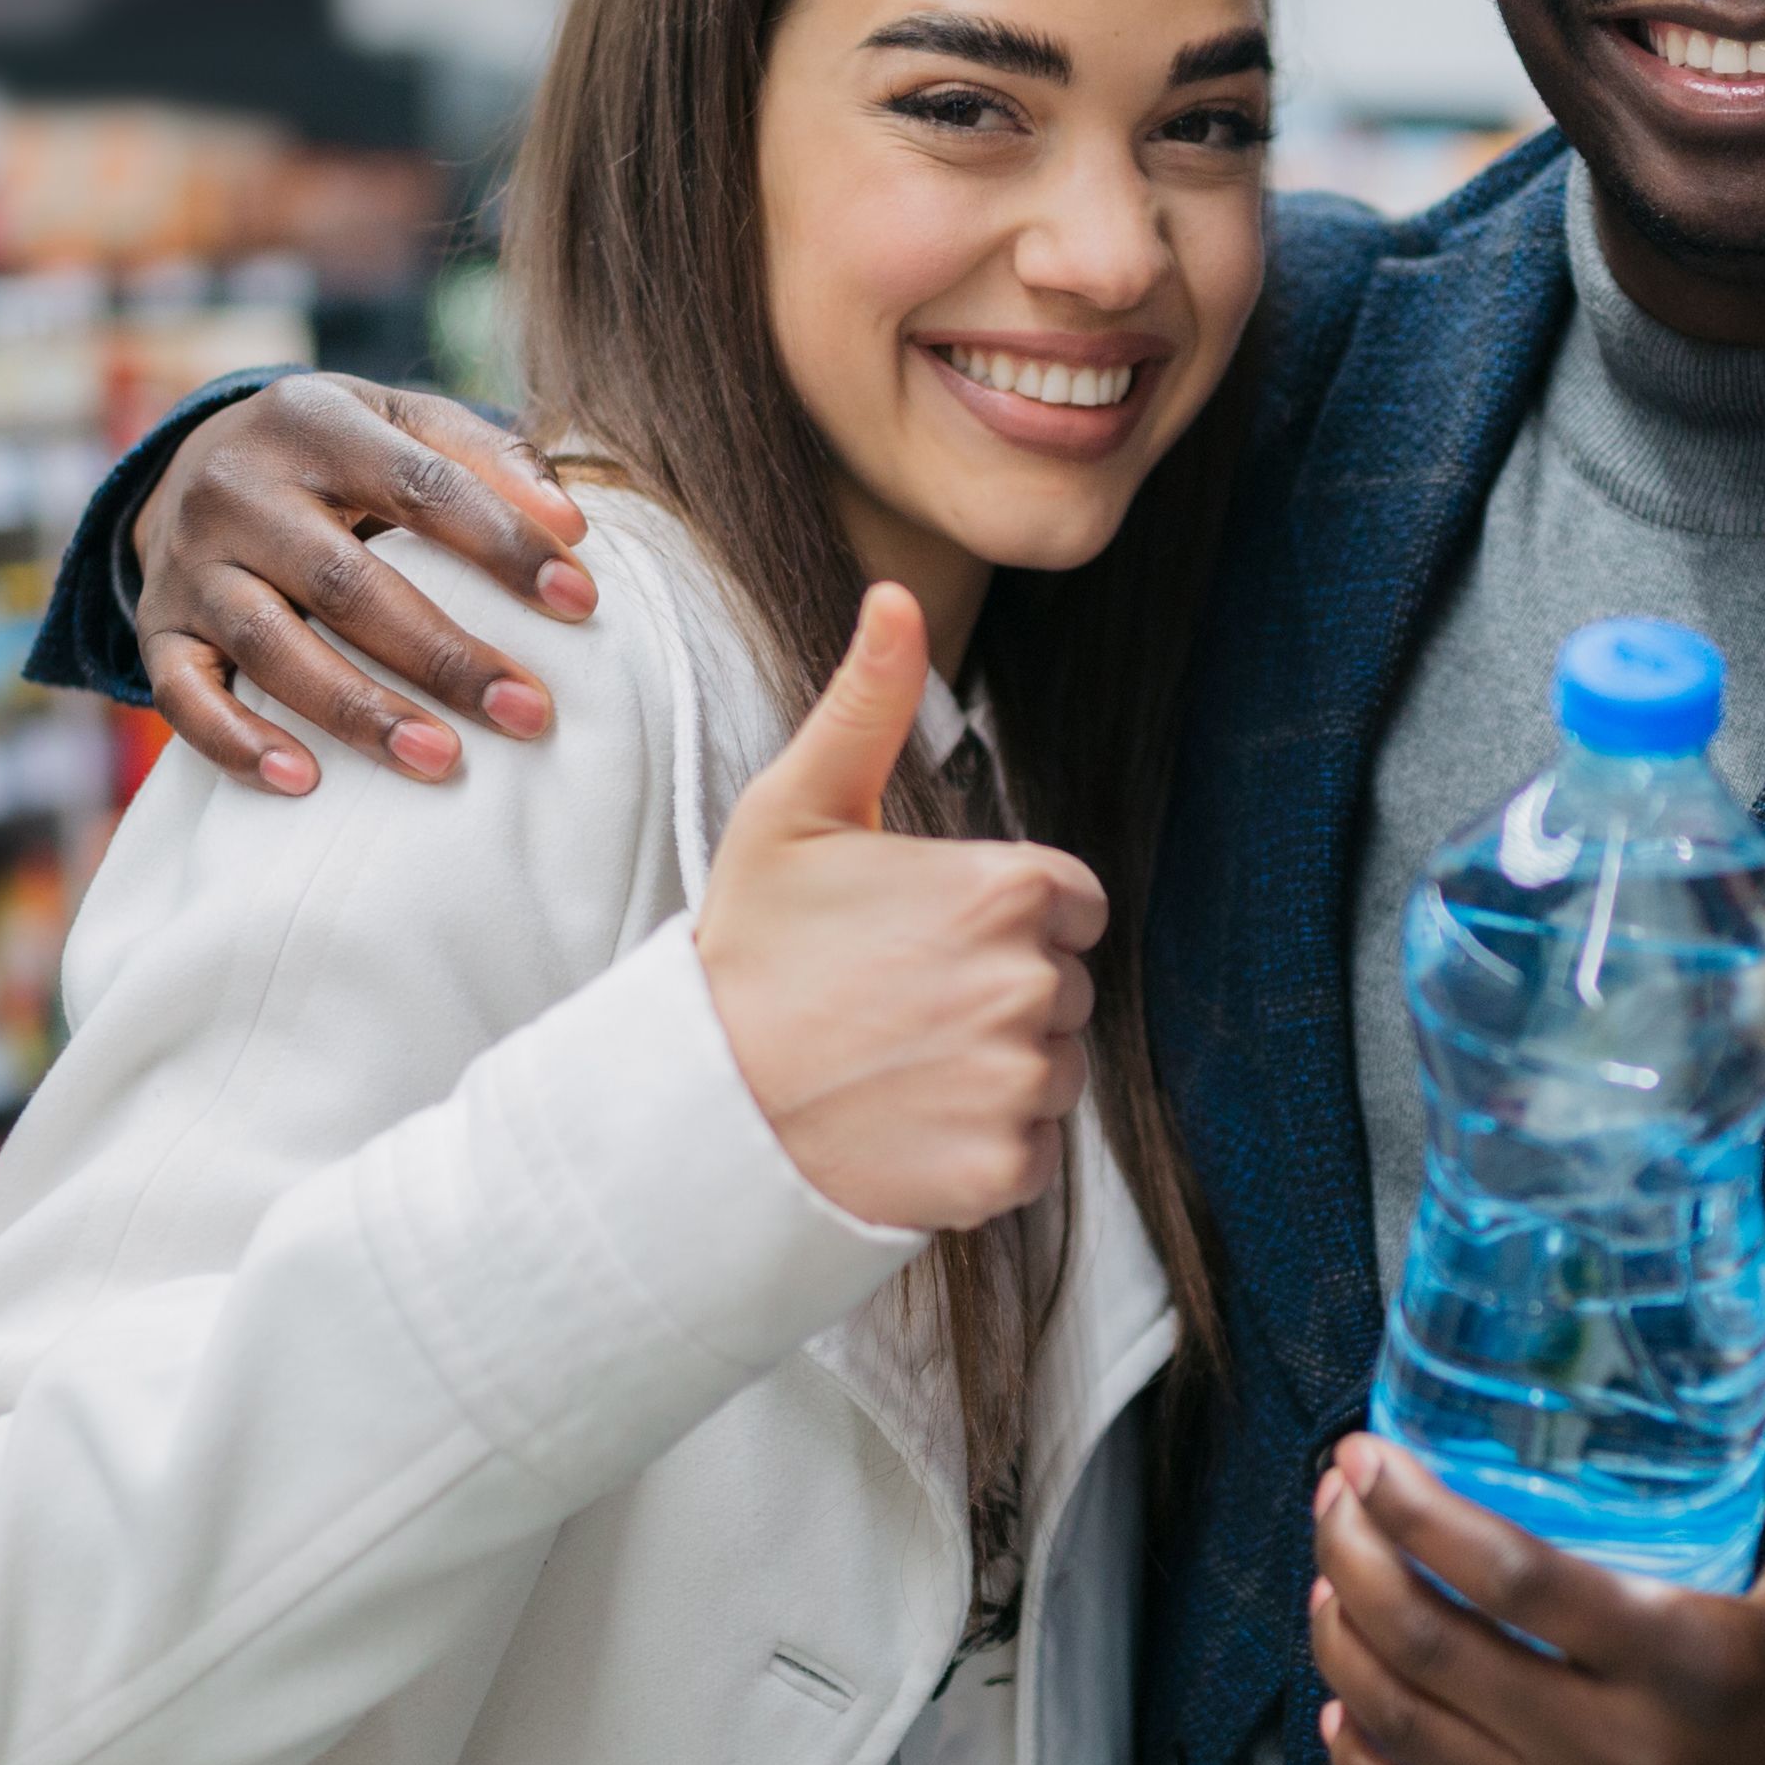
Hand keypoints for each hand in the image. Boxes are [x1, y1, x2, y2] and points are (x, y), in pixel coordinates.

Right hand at [131, 374, 595, 792]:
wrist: (188, 459)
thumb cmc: (335, 453)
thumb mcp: (399, 420)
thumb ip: (484, 456)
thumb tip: (570, 522)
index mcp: (313, 422)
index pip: (420, 485)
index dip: (503, 544)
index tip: (581, 602)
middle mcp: (239, 488)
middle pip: (347, 582)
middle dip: (444, 655)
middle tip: (528, 714)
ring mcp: (191, 562)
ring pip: (270, 644)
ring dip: (357, 710)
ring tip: (441, 760)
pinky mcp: (159, 627)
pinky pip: (183, 694)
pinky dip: (236, 742)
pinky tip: (303, 782)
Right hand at [696, 587, 1103, 1233]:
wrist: (695, 1104)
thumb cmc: (748, 951)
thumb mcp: (795, 809)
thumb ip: (867, 702)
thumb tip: (897, 594)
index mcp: (1005, 889)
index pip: (1068, 905)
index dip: (1003, 919)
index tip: (925, 939)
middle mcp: (1030, 985)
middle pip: (1062, 988)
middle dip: (999, 994)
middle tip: (895, 1004)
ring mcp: (1020, 1083)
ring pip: (1052, 1071)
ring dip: (994, 1074)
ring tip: (896, 1064)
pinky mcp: (1004, 1170)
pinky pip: (1030, 1153)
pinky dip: (980, 1149)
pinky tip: (905, 1124)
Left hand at [1308, 1265, 1764, 1764]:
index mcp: (1689, 1660)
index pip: (1511, 1579)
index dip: (1414, 1512)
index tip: (1363, 1454)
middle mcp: (1621, 1755)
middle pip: (1432, 1650)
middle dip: (1353, 1561)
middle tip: (1332, 1497)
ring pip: (1410, 1732)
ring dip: (1342, 1646)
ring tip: (1328, 1574)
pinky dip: (1364, 1759)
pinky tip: (1343, 1699)